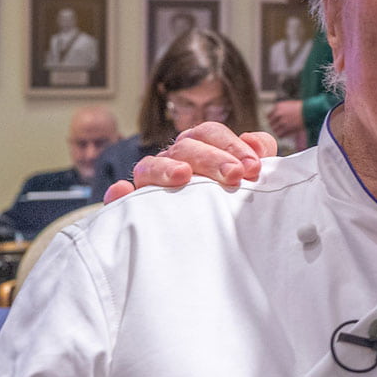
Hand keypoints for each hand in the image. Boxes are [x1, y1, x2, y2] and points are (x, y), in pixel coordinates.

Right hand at [101, 122, 278, 201]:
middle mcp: (173, 159)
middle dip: (212, 158)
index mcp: (200, 147)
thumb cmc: (233, 198)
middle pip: (185, 147)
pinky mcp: (134, 207)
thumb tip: (255, 141)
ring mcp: (152, 182)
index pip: (210, 133)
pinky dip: (119, 193)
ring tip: (183, 175)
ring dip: (165, 168)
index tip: (253, 167)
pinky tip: (123, 192)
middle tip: (235, 175)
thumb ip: (258, 154)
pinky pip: (119, 198)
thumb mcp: (250, 175)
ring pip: (149, 165)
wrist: (217, 243)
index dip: (232, 145)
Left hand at [267, 99, 304, 139]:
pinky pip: (280, 134)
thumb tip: (277, 117)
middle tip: (280, 127)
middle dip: (275, 125)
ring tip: (283, 131)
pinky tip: (285, 134)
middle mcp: (278, 113)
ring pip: (274, 129)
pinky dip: (282, 135)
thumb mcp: (290, 105)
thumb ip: (282, 110)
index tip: (276, 122)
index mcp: (278, 106)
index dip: (273, 120)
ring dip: (278, 131)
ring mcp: (282, 121)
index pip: (269, 116)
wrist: (311, 110)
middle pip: (271, 123)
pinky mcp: (287, 128)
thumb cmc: (303, 108)